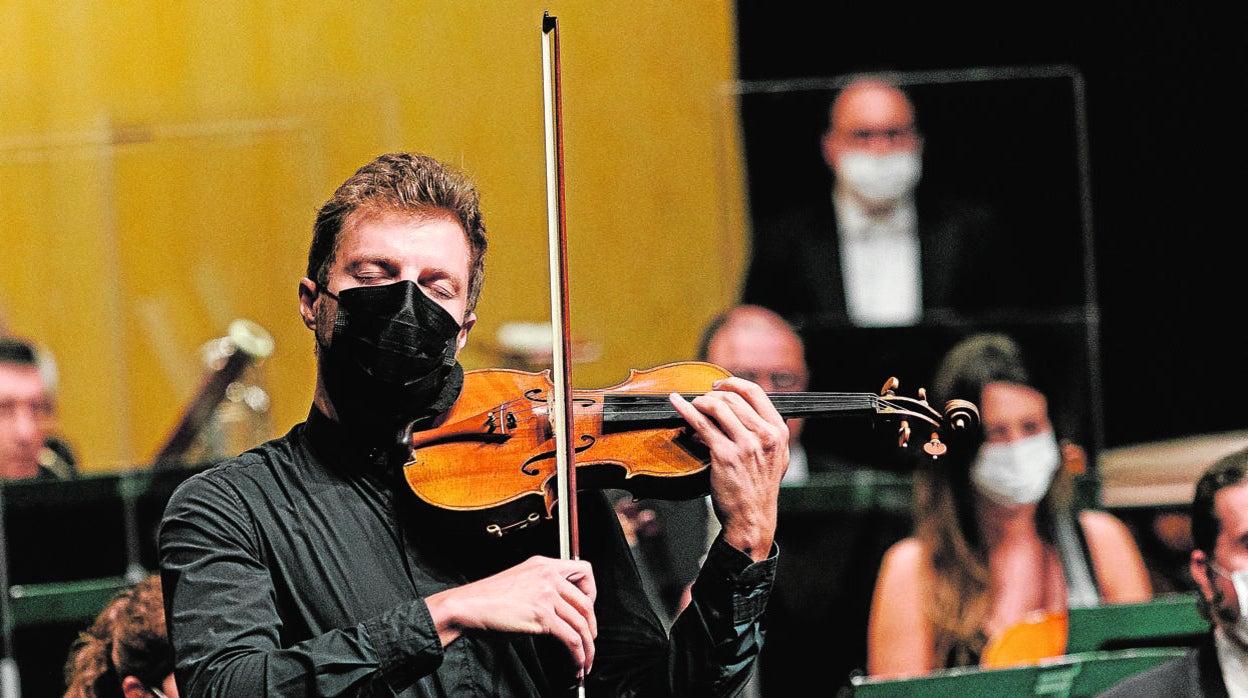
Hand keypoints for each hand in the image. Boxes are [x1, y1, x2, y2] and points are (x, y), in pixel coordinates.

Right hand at [425, 555, 596, 677]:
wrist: (467, 605)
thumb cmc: (487, 597)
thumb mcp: (520, 580)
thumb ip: (541, 586)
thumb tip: (560, 608)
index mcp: (544, 565)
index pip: (585, 571)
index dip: (591, 593)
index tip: (587, 609)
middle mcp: (548, 576)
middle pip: (586, 602)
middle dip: (592, 627)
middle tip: (590, 640)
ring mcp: (546, 595)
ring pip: (581, 623)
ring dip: (588, 647)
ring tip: (585, 661)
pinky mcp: (541, 616)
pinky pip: (571, 638)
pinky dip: (578, 655)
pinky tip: (576, 663)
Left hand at [669, 376, 787, 560]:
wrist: (751, 516)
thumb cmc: (760, 487)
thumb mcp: (778, 456)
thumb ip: (769, 432)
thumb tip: (748, 408)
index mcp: (778, 431)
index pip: (755, 392)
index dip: (733, 383)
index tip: (719, 385)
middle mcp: (764, 436)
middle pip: (733, 399)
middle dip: (712, 395)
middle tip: (701, 400)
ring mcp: (745, 446)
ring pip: (718, 407)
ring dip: (700, 402)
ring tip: (692, 406)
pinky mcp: (724, 456)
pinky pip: (701, 424)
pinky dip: (685, 410)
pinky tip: (676, 404)